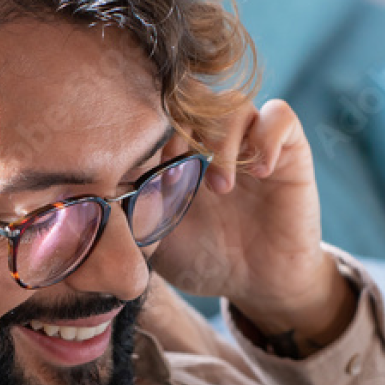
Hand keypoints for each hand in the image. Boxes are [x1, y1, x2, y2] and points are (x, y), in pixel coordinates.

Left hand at [152, 99, 354, 350]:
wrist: (260, 284)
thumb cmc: (205, 261)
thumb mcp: (157, 241)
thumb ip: (129, 214)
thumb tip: (96, 195)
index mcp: (176, 152)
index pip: (157, 111)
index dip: (148, 129)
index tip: (144, 167)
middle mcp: (213, 139)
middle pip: (193, 99)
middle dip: (179, 128)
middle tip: (173, 168)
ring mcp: (251, 141)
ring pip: (233, 105)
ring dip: (222, 142)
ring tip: (219, 187)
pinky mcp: (289, 150)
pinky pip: (280, 118)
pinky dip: (267, 138)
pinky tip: (258, 174)